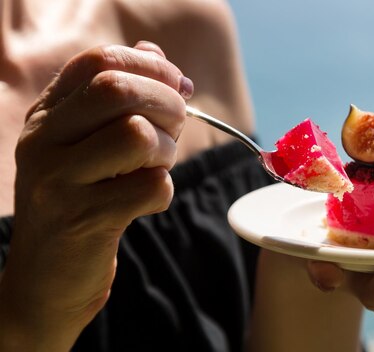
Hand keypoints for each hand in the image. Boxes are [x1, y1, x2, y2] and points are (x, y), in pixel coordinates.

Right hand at [0, 42, 191, 347]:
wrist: (47, 278)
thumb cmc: (82, 202)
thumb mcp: (90, 146)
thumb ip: (123, 103)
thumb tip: (163, 62)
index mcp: (48, 115)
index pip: (98, 61)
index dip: (150, 65)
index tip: (176, 84)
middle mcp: (44, 141)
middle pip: (119, 90)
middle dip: (167, 103)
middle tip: (178, 126)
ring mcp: (59, 180)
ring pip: (137, 135)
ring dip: (167, 150)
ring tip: (158, 167)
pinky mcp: (83, 219)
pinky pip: (150, 187)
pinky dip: (163, 191)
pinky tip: (148, 199)